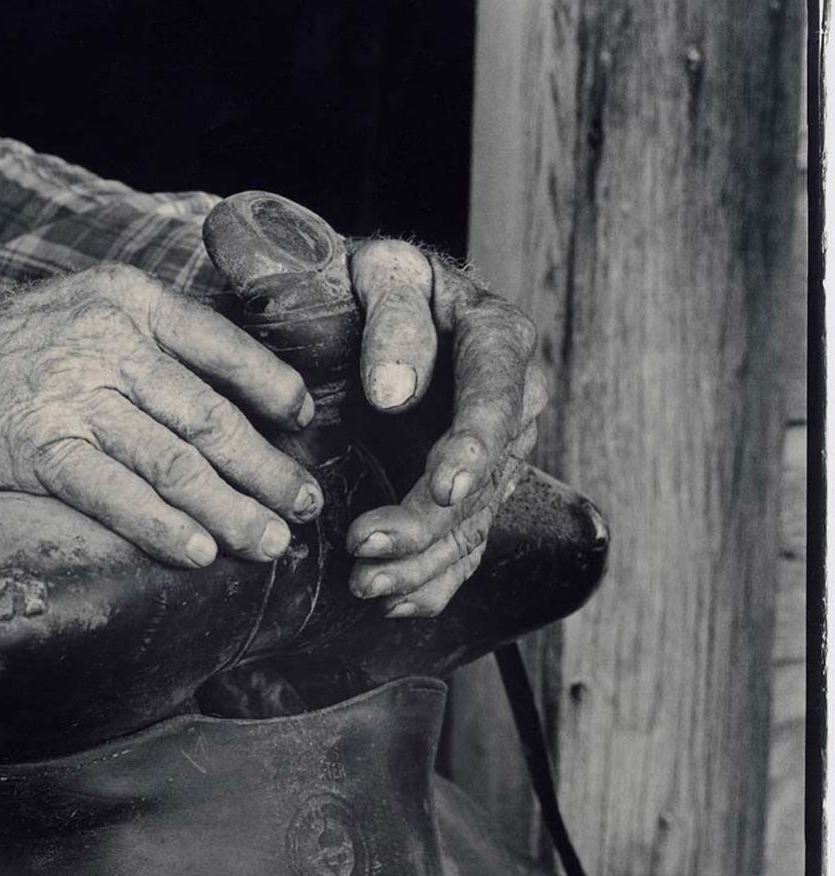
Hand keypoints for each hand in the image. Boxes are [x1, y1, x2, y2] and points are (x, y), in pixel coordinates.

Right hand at [0, 265, 323, 569]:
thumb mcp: (70, 316)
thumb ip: (138, 344)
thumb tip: (209, 395)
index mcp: (124, 299)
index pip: (222, 345)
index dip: (273, 388)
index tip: (305, 423)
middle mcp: (107, 340)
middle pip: (209, 415)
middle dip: (266, 467)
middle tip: (307, 504)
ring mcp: (72, 392)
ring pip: (175, 461)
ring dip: (232, 509)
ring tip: (272, 543)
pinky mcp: (37, 447)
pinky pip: (117, 495)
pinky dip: (163, 529)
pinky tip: (200, 556)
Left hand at [343, 240, 548, 615]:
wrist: (379, 303)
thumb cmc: (376, 281)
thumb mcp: (381, 272)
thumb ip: (394, 319)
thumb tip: (393, 392)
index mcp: (497, 338)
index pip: (495, 398)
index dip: (473, 448)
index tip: (443, 488)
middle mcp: (511, 401)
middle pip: (483, 476)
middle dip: (427, 522)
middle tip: (363, 545)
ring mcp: (495, 452)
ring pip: (473, 523)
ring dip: (422, 564)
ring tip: (366, 585)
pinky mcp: (471, 489)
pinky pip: (465, 545)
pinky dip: (432, 581)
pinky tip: (396, 604)